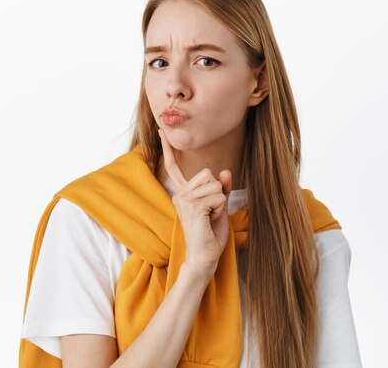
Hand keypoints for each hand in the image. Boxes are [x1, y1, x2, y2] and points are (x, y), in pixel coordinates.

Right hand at [158, 129, 231, 280]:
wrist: (204, 257)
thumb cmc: (210, 234)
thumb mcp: (219, 206)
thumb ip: (220, 188)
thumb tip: (224, 171)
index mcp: (182, 193)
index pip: (173, 167)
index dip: (168, 148)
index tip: (162, 131)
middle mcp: (179, 194)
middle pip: (208, 173)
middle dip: (217, 192)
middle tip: (210, 212)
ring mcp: (183, 199)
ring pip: (216, 185)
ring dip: (220, 203)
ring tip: (210, 218)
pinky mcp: (192, 206)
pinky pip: (218, 196)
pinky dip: (221, 209)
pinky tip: (209, 221)